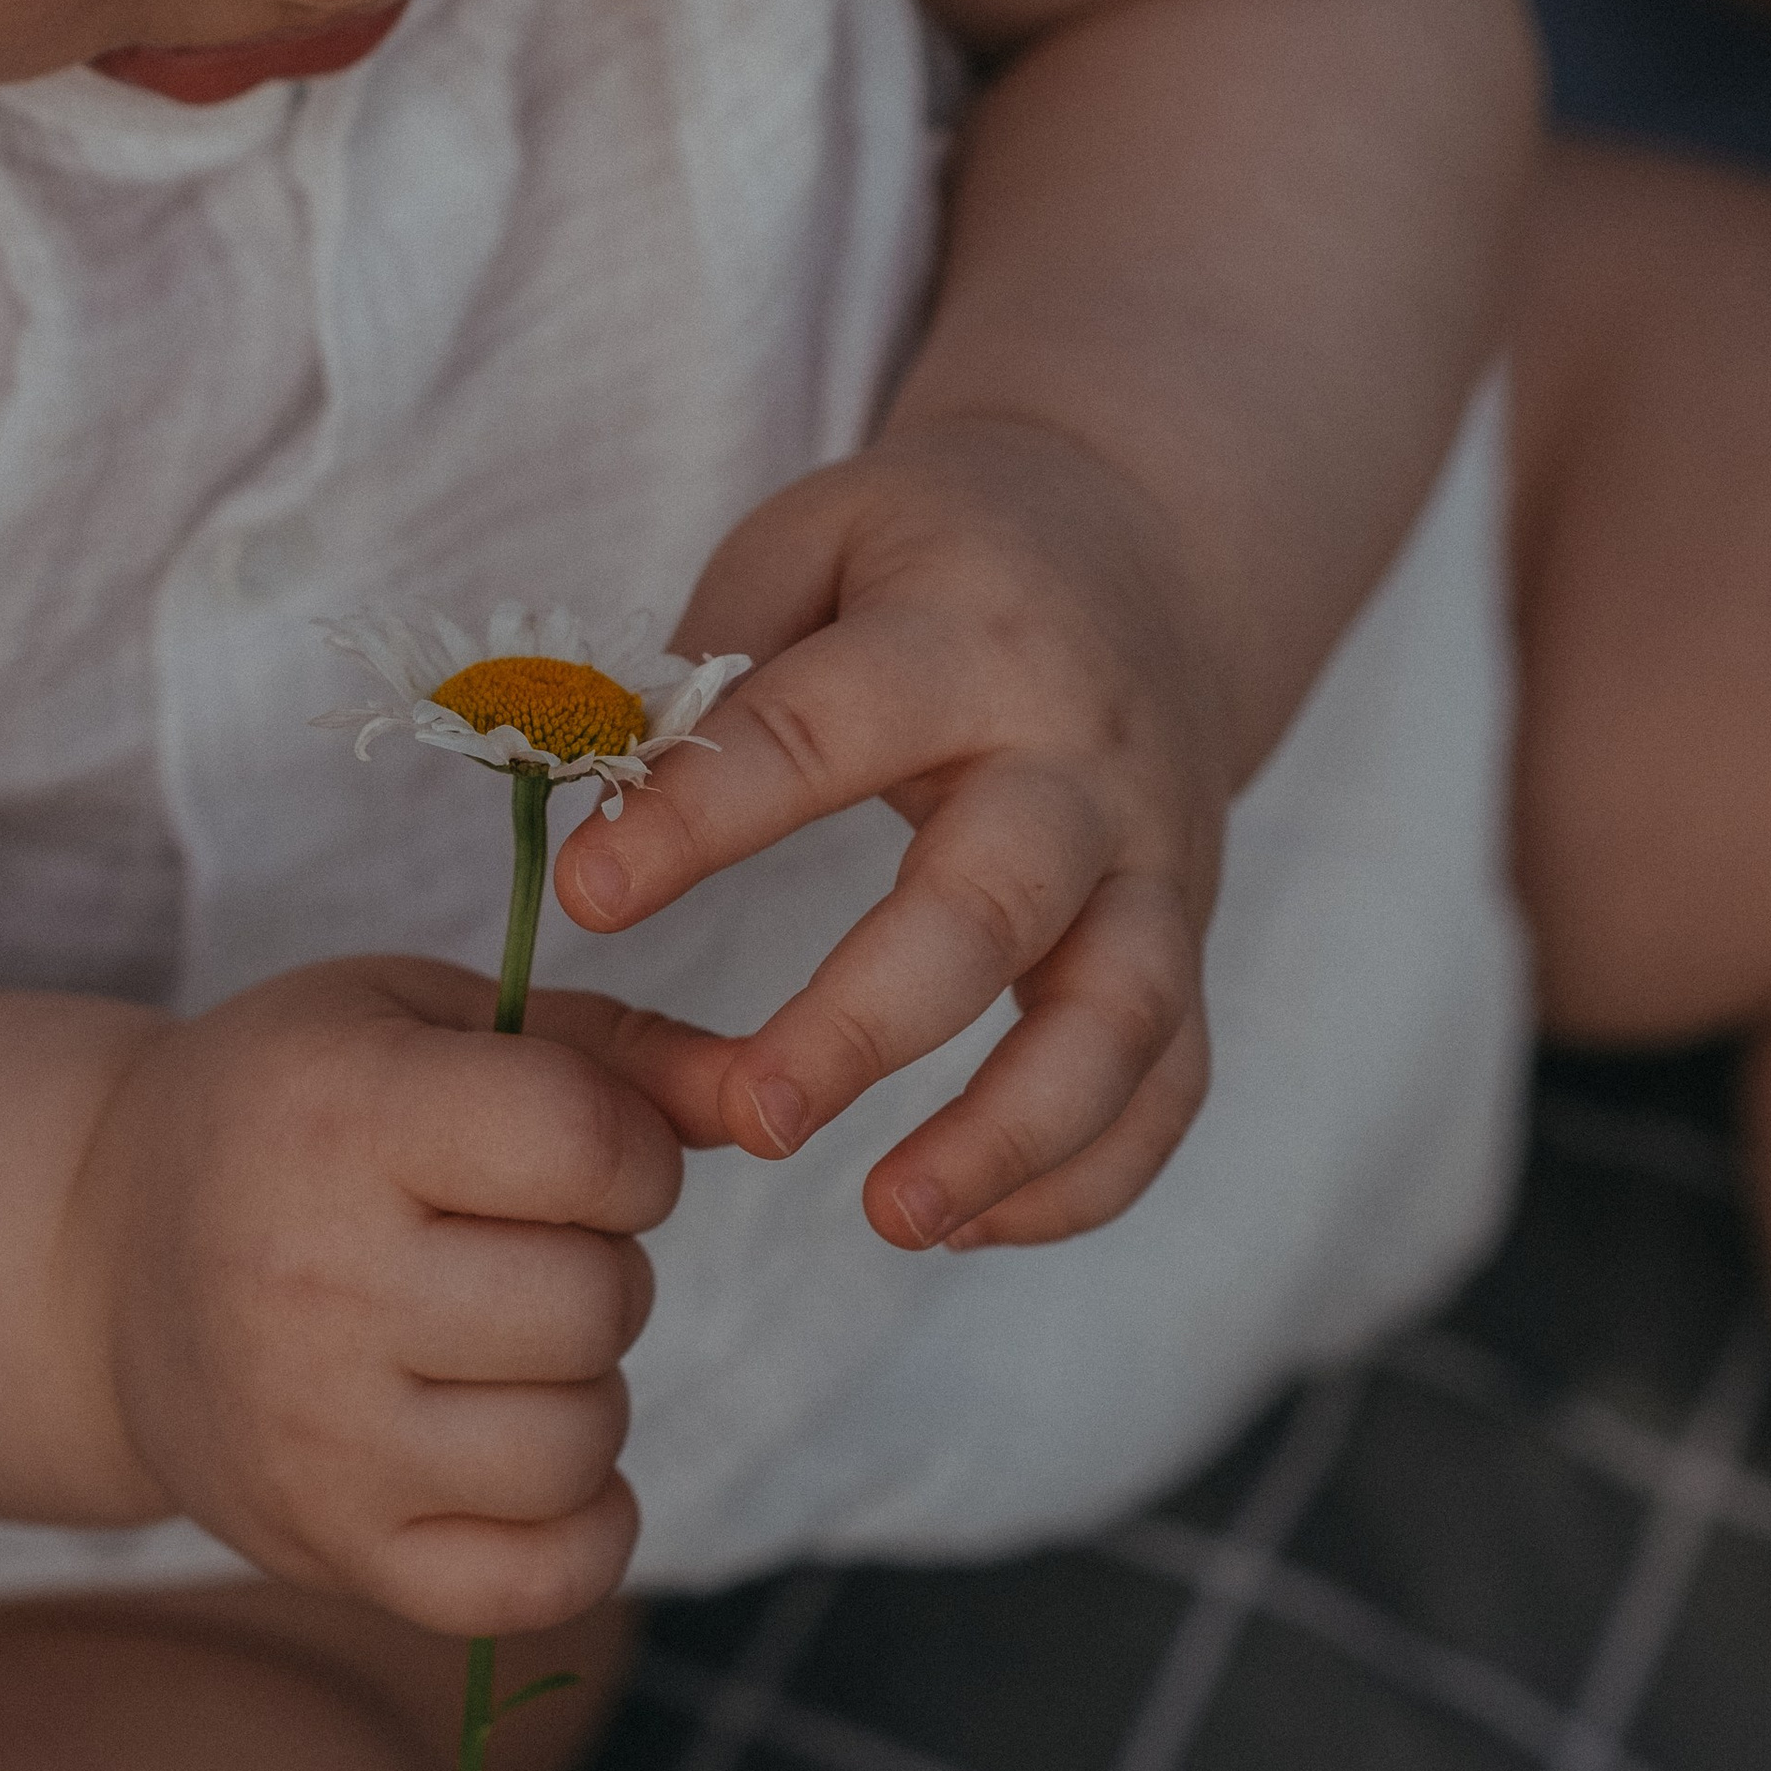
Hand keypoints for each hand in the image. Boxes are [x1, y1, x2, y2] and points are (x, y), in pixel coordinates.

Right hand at [66, 957, 713, 1630]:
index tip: (576, 1152)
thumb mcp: (420, 1019)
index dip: (627, 1150)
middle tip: (522, 1252)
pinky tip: (534, 1465)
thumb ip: (612, 1048)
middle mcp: (316, 1283)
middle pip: (598, 1303)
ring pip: (580, 1442)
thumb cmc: (288, 1111)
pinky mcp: (330, 1547)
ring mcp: (318, 1436)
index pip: (589, 1146)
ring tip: (505, 1348)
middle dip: (603, 1268)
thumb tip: (764, 1104)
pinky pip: (538, 1582)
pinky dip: (578, 1529)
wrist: (89, 1258)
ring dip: (584, 1392)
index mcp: (338, 1117)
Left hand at [554, 419, 1231, 1249]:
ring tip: (892, 1220)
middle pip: (994, 906)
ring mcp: (1154, 861)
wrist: (1148, 545)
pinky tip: (971, 1230)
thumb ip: (716, 660)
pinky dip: (1090, 1174)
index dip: (699, 818)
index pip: (821, 732)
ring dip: (1013, 1135)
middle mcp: (1081, 759)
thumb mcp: (816, 539)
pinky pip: (1171, 1081)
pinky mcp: (1187, 939)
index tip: (584, 897)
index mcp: (965, 639)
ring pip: (1120, 1017)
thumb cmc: (933, 557)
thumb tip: (603, 794)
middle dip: (870, 1024)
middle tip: (752, 1118)